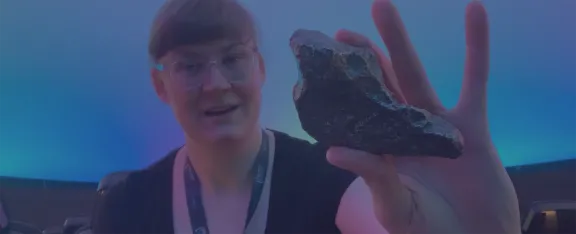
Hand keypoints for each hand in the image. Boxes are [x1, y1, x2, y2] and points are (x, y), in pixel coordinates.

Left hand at [327, 0, 520, 232]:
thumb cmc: (431, 232)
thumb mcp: (396, 207)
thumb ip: (373, 176)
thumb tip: (333, 150)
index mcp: (381, 151)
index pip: (354, 116)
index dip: (338, 93)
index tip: (318, 69)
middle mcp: (403, 133)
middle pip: (378, 87)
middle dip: (361, 59)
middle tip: (342, 32)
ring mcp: (436, 125)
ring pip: (415, 75)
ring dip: (400, 41)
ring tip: (382, 7)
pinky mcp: (471, 125)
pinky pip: (475, 79)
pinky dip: (477, 46)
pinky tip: (474, 12)